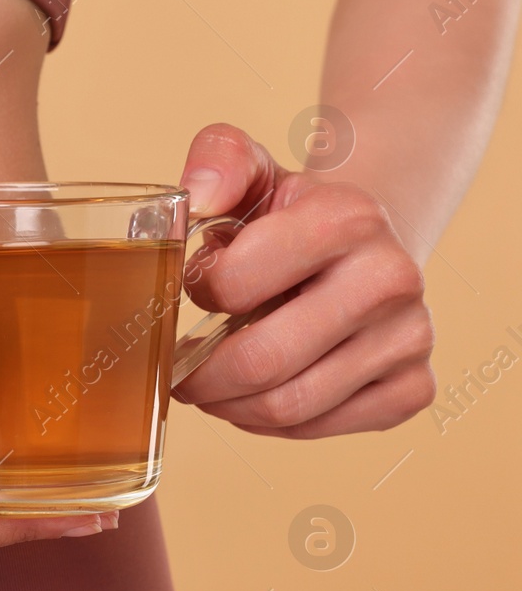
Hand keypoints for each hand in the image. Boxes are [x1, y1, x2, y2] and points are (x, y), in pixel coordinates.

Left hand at [170, 123, 436, 437]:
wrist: (361, 244)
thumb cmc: (288, 215)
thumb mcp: (251, 171)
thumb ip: (217, 162)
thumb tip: (197, 194)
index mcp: (348, 218)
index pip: (232, 286)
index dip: (197, 293)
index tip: (197, 287)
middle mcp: (391, 279)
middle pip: (260, 362)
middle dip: (200, 375)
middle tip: (179, 370)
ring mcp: (410, 338)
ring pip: (286, 406)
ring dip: (227, 405)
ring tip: (209, 385)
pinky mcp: (413, 387)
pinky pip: (317, 428)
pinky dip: (270, 422)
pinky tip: (256, 395)